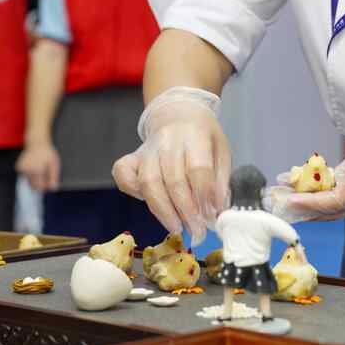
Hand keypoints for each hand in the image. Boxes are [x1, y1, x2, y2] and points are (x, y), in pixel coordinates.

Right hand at [16, 141, 60, 191]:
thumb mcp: (54, 164)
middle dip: (39, 184)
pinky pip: (25, 176)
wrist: (37, 143)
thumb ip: (54, 177)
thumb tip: (53, 189)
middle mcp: (28, 170)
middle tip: (45, 176)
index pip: (39, 186)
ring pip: (28, 181)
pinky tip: (34, 166)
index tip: (48, 183)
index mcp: (37, 169)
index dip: (44, 187)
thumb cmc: (47, 153)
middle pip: (32, 186)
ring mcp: (22, 169)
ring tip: (39, 168)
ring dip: (34, 178)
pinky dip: (30, 174)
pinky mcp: (18, 167)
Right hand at [112, 93, 230, 246]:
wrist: (177, 113)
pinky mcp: (131, 157)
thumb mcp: (221, 150)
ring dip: (163, 210)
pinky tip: (152, 206)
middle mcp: (168, 140)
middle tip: (196, 231)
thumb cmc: (202, 136)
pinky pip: (124, 176)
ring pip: (149, 182)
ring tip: (177, 227)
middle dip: (186, 211)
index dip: (204, 195)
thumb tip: (219, 210)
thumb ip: (221, 180)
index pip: (198, 168)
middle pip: (173, 179)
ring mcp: (147, 148)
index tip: (211, 217)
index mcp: (195, 135)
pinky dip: (133, 193)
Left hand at [263, 122, 344, 222]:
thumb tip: (344, 175)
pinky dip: (310, 193)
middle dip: (297, 208)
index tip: (289, 199)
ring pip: (325, 206)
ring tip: (277, 195)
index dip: (310, 202)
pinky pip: (329, 196)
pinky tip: (294, 182)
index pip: (333, 201)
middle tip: (272, 202)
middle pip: (324, 210)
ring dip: (300, 203)